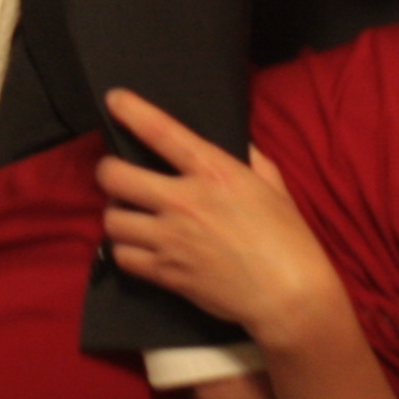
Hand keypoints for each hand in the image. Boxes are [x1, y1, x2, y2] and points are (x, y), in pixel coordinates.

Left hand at [96, 90, 344, 348]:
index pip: (161, 131)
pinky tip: (137, 246)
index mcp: (214, 172)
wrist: (290, 298)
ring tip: (128, 214)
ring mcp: (171, 239)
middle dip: (108, 171)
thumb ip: (251, 159)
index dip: (131, 110)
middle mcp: (184, 201)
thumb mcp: (274, 186)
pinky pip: (123, 256)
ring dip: (116, 214)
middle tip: (116, 174)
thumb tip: (239, 142)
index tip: (114, 99)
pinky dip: (126, 250)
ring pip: (111, 219)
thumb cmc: (289, 239)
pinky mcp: (167, 273)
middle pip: (115, 176)